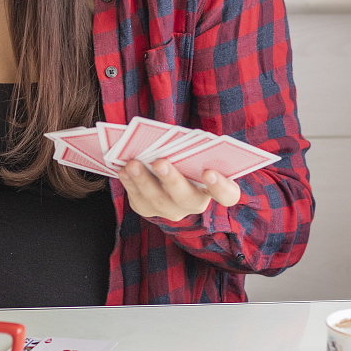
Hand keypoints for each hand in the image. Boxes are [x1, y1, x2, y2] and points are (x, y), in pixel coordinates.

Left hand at [118, 157, 241, 222]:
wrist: (165, 171)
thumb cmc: (185, 155)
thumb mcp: (192, 151)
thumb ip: (189, 148)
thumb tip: (168, 140)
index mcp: (215, 188)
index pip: (227, 194)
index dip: (221, 186)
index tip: (209, 172)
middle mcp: (195, 203)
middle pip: (186, 198)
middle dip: (171, 179)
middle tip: (159, 162)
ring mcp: (171, 210)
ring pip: (158, 201)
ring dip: (143, 181)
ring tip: (132, 164)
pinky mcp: (149, 209)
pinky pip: (139, 201)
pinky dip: (130, 184)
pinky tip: (123, 170)